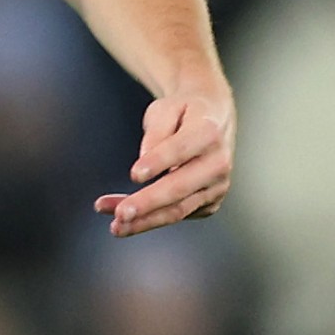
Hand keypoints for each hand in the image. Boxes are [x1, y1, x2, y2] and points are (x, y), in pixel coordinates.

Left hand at [96, 92, 233, 237]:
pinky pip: (176, 215)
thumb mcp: (167, 108)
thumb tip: (144, 157)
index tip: (135, 174)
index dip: (158, 162)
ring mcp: (216, 186)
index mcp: (208, 132)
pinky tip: (124, 221)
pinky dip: (148, 220)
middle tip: (121, 213)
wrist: (214, 118)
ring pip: (178, 210)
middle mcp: (218, 163)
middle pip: (180, 187)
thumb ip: (156, 130)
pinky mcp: (209, 204)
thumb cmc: (185, 112)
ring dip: (144, 221)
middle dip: (149, 203)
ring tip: (116, 227)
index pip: (181, 149)